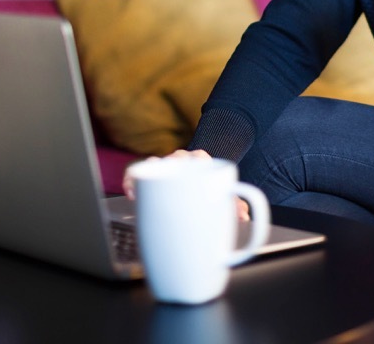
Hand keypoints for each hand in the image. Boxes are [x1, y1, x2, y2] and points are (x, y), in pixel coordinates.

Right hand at [121, 149, 250, 221]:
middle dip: (167, 174)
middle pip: (173, 159)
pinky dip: (132, 179)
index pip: (197, 156)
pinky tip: (131, 193)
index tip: (189, 185)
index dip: (193, 166)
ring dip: (146, 177)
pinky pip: (138, 171)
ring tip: (138, 194)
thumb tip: (243, 217)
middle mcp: (182, 158)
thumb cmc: (212, 185)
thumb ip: (234, 203)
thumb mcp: (225, 192)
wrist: (201, 172)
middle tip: (164, 193)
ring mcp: (165, 164)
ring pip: (152, 164)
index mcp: (201, 158)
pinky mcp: (152, 173)